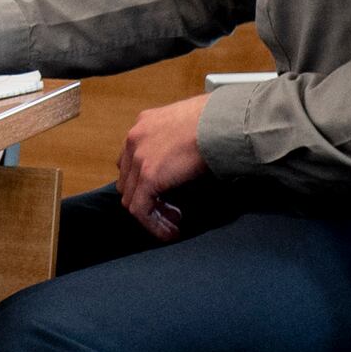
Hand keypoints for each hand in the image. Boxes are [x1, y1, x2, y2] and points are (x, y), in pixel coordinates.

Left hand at [117, 95, 209, 239]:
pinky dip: (154, 225)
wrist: (223, 121)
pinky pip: (141, 209)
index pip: (131, 159)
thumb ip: (179, 140)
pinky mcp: (149, 176)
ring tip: (172, 223)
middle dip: (145, 199)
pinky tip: (171, 232)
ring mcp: (138, 157)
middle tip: (170, 210)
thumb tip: (186, 161)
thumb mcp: (190, 124)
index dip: (145, 181)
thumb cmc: (218, 120)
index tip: (165, 193)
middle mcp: (135, 138)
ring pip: (131, 197)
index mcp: (145, 123)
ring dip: (151, 214)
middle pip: (128, 179)